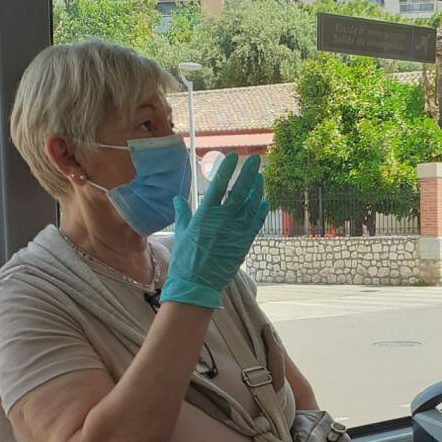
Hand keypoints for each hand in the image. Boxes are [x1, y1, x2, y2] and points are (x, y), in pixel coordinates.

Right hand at [161, 153, 268, 308]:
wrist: (196, 284)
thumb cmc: (185, 259)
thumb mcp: (181, 233)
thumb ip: (182, 213)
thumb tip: (177, 198)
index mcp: (205, 215)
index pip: (218, 186)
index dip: (227, 170)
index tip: (233, 157)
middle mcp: (222, 220)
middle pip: (239, 191)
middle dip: (248, 173)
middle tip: (255, 159)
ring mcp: (236, 232)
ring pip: (251, 205)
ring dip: (257, 190)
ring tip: (260, 177)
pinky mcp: (244, 243)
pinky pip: (256, 223)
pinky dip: (261, 211)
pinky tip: (264, 201)